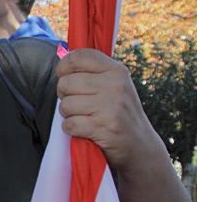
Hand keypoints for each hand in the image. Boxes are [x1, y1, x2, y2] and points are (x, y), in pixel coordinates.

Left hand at [56, 48, 164, 172]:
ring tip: (83, 117)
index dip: (64, 66)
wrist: (140, 145)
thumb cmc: (119, 113)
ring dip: (68, 115)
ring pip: (65, 105)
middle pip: (65, 83)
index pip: (80, 56)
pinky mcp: (104, 127)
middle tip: (78, 104)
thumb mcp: (114, 86)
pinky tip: (84, 129)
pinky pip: (69, 124)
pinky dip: (71, 129)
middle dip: (64, 96)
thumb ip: (93, 73)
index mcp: (116, 71)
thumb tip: (62, 60)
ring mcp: (111, 107)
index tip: (64, 75)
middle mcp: (115, 86)